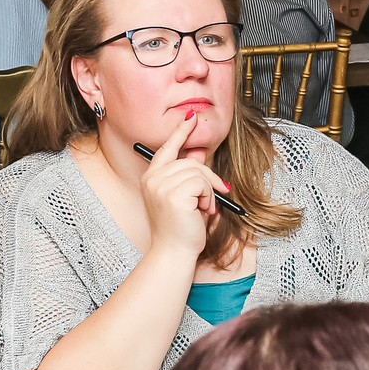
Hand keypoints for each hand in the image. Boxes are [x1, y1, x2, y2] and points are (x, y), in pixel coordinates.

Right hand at [139, 112, 225, 258]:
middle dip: (208, 177)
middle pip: (189, 161)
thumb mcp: (183, 197)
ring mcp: (161, 185)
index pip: (167, 148)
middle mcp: (152, 179)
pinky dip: (209, 196)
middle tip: (218, 194)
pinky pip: (202, 183)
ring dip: (208, 190)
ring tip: (204, 207)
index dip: (180, 132)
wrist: (174, 252)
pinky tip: (203, 210)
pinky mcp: (173, 194)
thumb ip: (188, 175)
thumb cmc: (179, 229)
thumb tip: (197, 153)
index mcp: (150, 178)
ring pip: (197, 172)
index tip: (191, 117)